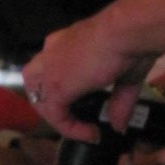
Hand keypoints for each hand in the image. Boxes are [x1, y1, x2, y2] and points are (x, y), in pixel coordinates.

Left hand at [22, 13, 157, 140]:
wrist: (127, 30)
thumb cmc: (130, 42)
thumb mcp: (126, 75)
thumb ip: (119, 102)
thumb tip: (120, 126)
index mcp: (64, 42)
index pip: (51, 67)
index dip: (64, 88)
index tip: (88, 103)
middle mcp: (51, 52)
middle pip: (35, 82)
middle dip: (49, 102)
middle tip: (71, 117)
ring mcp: (50, 69)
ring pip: (37, 97)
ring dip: (53, 115)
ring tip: (75, 128)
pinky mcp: (55, 87)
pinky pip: (55, 115)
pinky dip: (69, 128)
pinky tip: (89, 134)